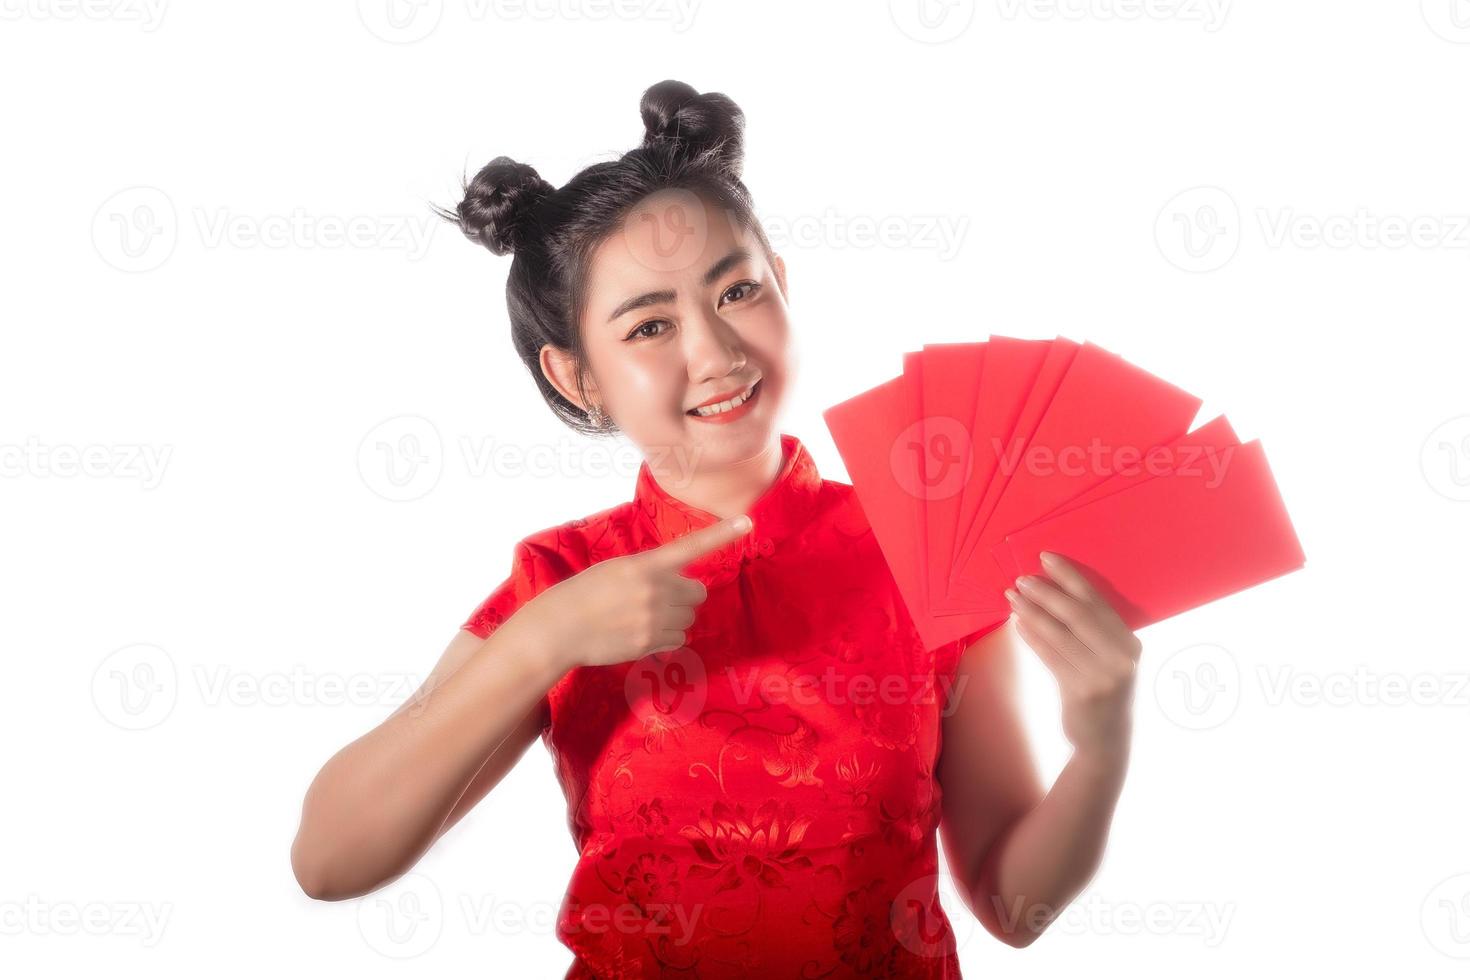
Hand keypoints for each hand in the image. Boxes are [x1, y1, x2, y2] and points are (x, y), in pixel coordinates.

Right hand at [521, 515, 752, 670]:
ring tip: (644, 616)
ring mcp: (654, 619)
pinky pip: (678, 639)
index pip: (691, 547)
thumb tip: (676, 582)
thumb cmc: (583, 593)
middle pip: (698, 593)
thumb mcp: (615, 569)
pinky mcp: (650, 643)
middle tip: (660, 597)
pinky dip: (667, 636)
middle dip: (686, 595)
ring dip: (675, 617)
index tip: (747, 522)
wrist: (560, 628)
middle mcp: (655, 591)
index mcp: (645, 565)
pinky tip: (643, 632)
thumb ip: (648, 571)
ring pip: (689, 618)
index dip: (721, 534)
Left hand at [1005, 551, 1141, 758]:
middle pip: (1077, 614)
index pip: (1096, 601)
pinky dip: (1032, 637)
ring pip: (1059, 634)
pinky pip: (1050, 656)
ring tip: (1012, 596)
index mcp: (1130, 642)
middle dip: (1046, 592)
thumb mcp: (1108, 660)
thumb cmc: (1102, 692)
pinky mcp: (1081, 691)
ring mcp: (1103, 675)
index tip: (1045, 558)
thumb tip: (1052, 593)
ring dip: (1032, 612)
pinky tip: (1017, 623)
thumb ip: (1092, 632)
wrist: (1106, 742)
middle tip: (1021, 579)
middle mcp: (1121, 656)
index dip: (1069, 576)